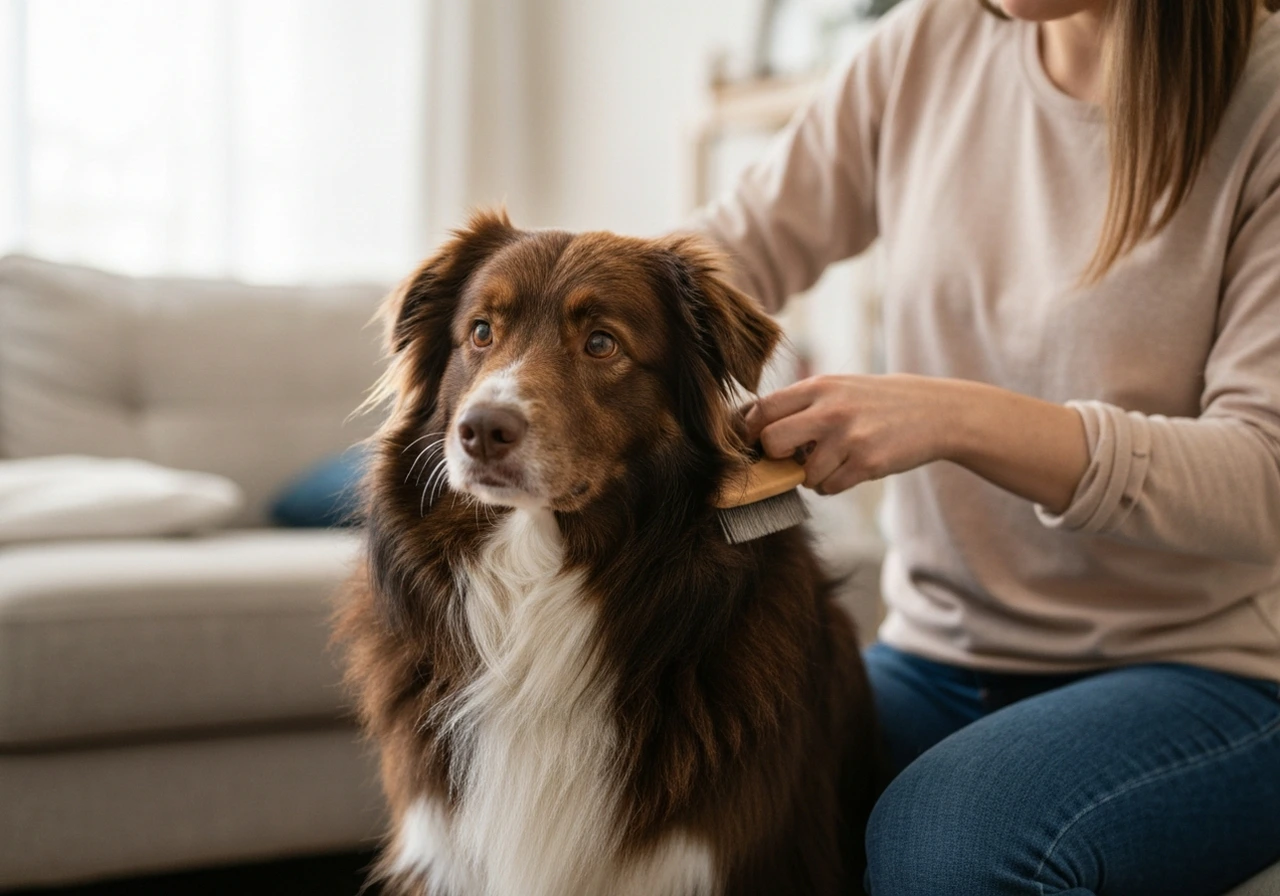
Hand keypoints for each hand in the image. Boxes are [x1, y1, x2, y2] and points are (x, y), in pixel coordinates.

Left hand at [742, 374, 959, 494]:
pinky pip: (829, 487)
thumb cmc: (878, 402)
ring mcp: (849, 437)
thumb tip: (754, 429)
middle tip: (791, 457)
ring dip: (812, 476)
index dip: (750, 432)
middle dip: (776, 456)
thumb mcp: (839, 387)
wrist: (936, 411)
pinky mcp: (867, 462)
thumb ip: (802, 404)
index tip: (754, 444)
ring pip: (804, 474)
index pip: (763, 409)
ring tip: (833, 461)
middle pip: (772, 441)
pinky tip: (851, 468)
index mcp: (819, 386)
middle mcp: (830, 409)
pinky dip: (834, 485)